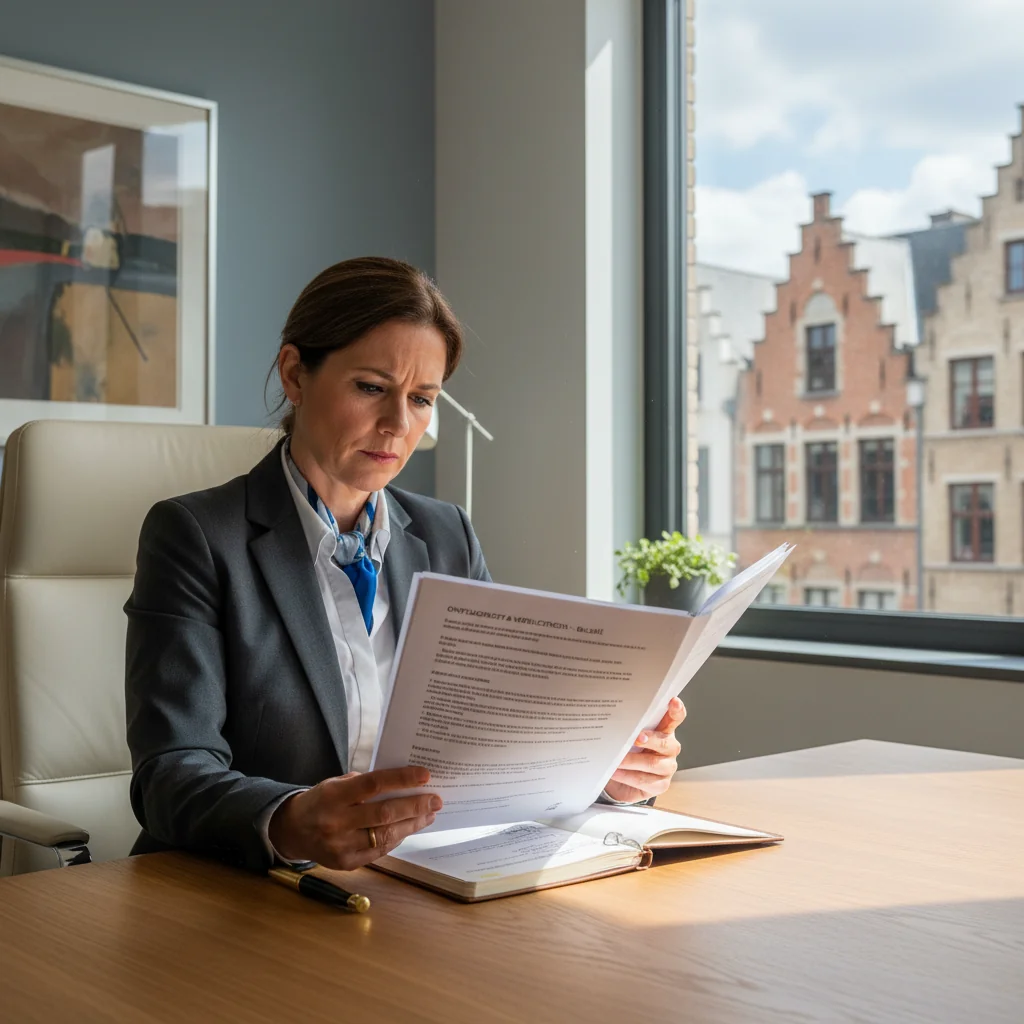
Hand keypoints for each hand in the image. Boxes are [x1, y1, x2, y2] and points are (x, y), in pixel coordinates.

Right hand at [267, 766, 439, 868]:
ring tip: (428, 814)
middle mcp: (337, 822)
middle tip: (436, 800)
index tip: (425, 775)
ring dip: (412, 824)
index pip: (373, 784)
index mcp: (334, 795)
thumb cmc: (321, 801)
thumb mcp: (335, 783)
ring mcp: (341, 846)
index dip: (401, 779)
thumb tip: (403, 783)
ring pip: (385, 835)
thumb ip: (364, 784)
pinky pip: (379, 850)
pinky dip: (397, 839)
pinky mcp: (346, 863)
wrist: (292, 831)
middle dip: (415, 806)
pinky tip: (409, 828)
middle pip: (384, 814)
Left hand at [603, 697, 685, 803]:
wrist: (623, 780)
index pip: (675, 718)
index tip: (673, 701)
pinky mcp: (661, 785)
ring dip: (631, 761)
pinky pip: (644, 780)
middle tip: (636, 738)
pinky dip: (627, 776)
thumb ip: (630, 727)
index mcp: (664, 731)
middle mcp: (669, 748)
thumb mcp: (630, 736)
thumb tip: (616, 718)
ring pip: (652, 763)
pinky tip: (616, 772)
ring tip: (616, 760)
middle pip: (664, 743)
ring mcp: (667, 767)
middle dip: (649, 740)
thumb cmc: (629, 752)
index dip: (676, 710)